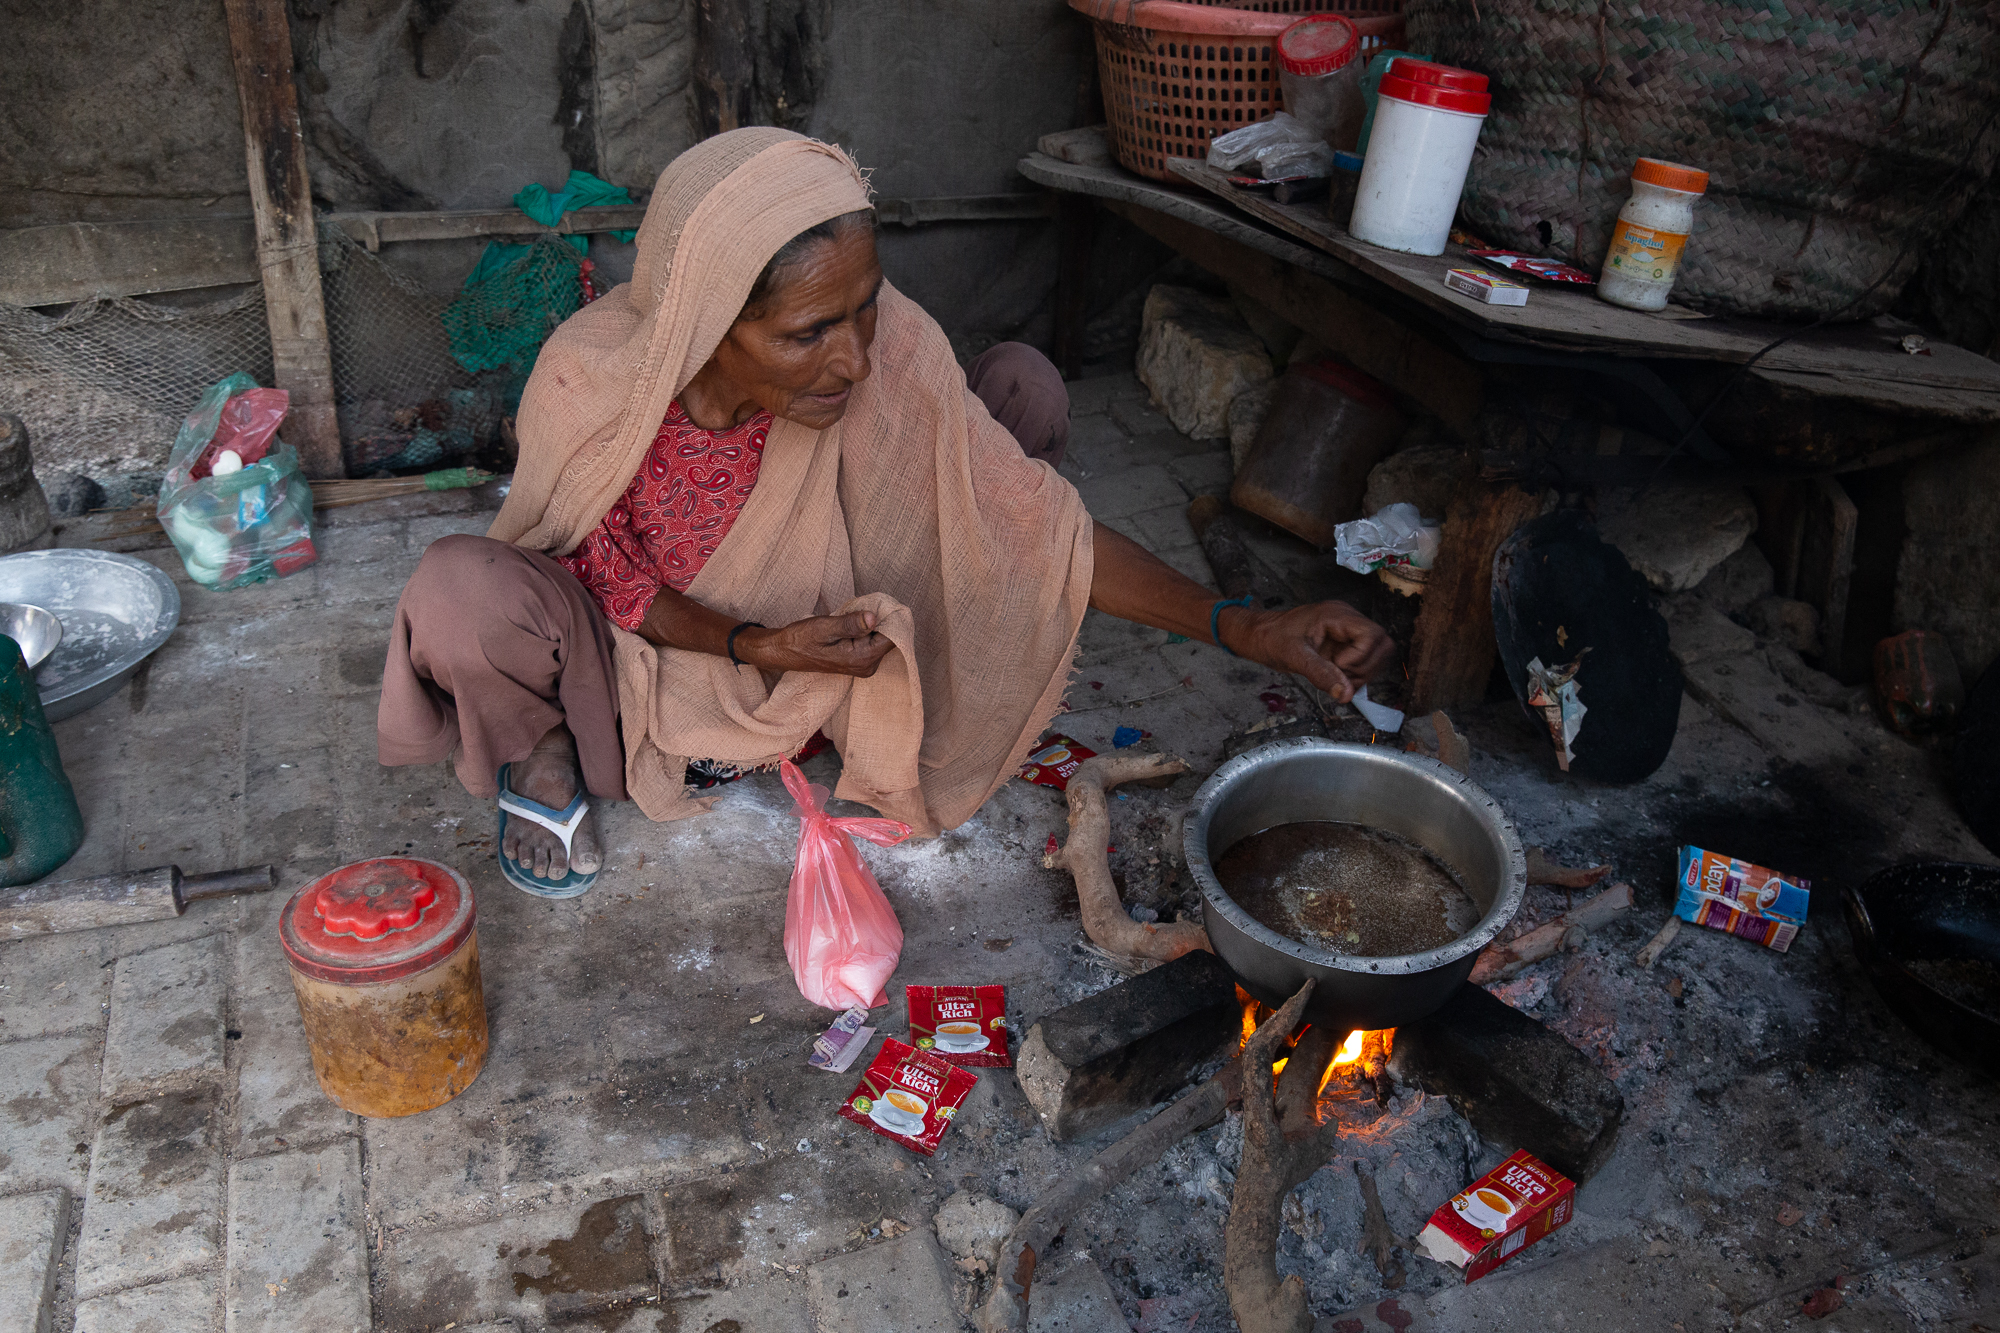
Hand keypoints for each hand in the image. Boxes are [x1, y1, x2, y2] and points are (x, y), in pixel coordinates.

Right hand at [736, 610, 893, 677]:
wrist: (785, 652)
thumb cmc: (801, 639)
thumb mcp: (825, 627)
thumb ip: (850, 624)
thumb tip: (874, 618)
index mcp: (861, 659)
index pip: (893, 638)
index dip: (891, 618)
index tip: (882, 604)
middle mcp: (867, 666)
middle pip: (890, 638)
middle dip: (882, 619)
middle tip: (864, 606)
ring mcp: (864, 665)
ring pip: (881, 638)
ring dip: (873, 622)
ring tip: (853, 615)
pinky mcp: (859, 660)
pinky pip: (872, 641)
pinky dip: (866, 628)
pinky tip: (851, 622)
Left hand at [1219, 600, 1394, 702]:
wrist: (1260, 636)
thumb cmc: (1272, 639)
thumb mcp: (1294, 656)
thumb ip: (1321, 674)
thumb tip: (1347, 694)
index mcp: (1337, 615)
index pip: (1373, 635)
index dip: (1361, 656)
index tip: (1337, 665)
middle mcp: (1348, 620)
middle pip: (1382, 644)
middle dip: (1364, 667)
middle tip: (1339, 674)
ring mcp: (1348, 632)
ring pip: (1378, 655)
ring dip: (1361, 673)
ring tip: (1336, 676)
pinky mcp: (1345, 644)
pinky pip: (1365, 661)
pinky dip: (1356, 675)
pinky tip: (1337, 677)